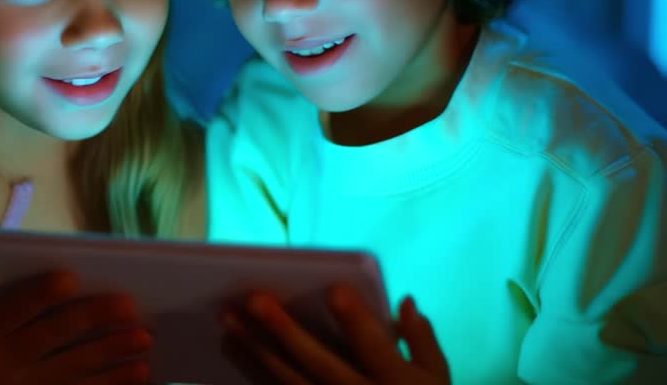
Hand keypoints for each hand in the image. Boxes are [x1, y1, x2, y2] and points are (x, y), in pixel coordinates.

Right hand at [0, 266, 152, 383]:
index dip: (42, 293)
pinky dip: (113, 384)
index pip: (16, 308)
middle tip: (129, 306)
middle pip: (55, 336)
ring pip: (77, 369)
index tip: (71, 278)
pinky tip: (137, 373)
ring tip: (144, 338)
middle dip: (95, 318)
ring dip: (114, 353)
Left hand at [221, 286, 449, 384]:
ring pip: (288, 384)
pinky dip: (253, 374)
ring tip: (229, 320)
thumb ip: (423, 340)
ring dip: (255, 351)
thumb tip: (406, 301)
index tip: (333, 290)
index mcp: (397, 383)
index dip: (356, 321)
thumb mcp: (437, 379)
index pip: (376, 349)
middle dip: (285, 332)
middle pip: (319, 365)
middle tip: (254, 299)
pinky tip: (233, 347)